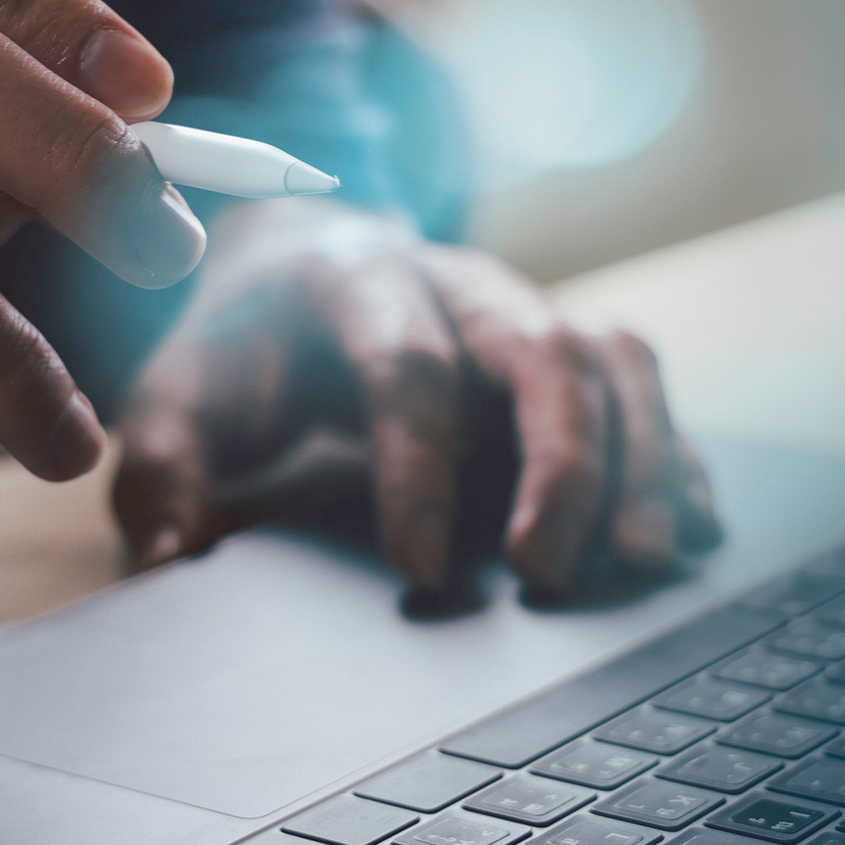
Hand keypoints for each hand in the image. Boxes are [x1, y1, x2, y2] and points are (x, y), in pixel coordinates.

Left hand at [112, 199, 719, 596]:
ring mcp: (528, 308)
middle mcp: (461, 282)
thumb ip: (161, 468)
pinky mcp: (571, 350)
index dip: (420, 465)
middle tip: (549, 574)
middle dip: (560, 463)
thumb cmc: (242, 352)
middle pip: (540, 349)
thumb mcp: (175, 397)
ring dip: (639, 459)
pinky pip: (646, 387)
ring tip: (639, 562)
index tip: (419, 567)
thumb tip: (169, 560)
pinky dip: (673, 456)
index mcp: (357, 281)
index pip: (407, 364)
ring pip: (614, 359)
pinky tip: (683, 534)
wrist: (299, 270)